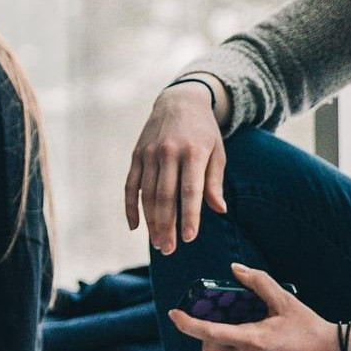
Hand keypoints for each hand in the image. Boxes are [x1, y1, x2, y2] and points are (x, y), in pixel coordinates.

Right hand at [127, 81, 227, 253]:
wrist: (180, 100)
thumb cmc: (203, 132)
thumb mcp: (217, 152)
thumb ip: (214, 181)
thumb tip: (219, 210)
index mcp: (193, 152)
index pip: (190, 190)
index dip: (189, 215)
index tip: (189, 238)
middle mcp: (169, 152)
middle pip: (166, 196)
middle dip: (167, 226)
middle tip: (168, 249)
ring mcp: (149, 154)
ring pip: (147, 194)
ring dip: (151, 222)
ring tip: (157, 243)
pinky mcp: (136, 155)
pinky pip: (131, 186)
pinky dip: (131, 207)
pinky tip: (135, 227)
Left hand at [167, 264, 338, 350]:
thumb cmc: (311, 328)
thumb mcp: (286, 300)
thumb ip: (258, 283)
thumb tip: (235, 269)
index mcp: (252, 340)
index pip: (208, 334)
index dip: (187, 324)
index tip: (173, 314)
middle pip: (210, 350)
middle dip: (206, 336)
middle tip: (216, 320)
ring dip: (230, 343)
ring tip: (252, 328)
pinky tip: (269, 344)